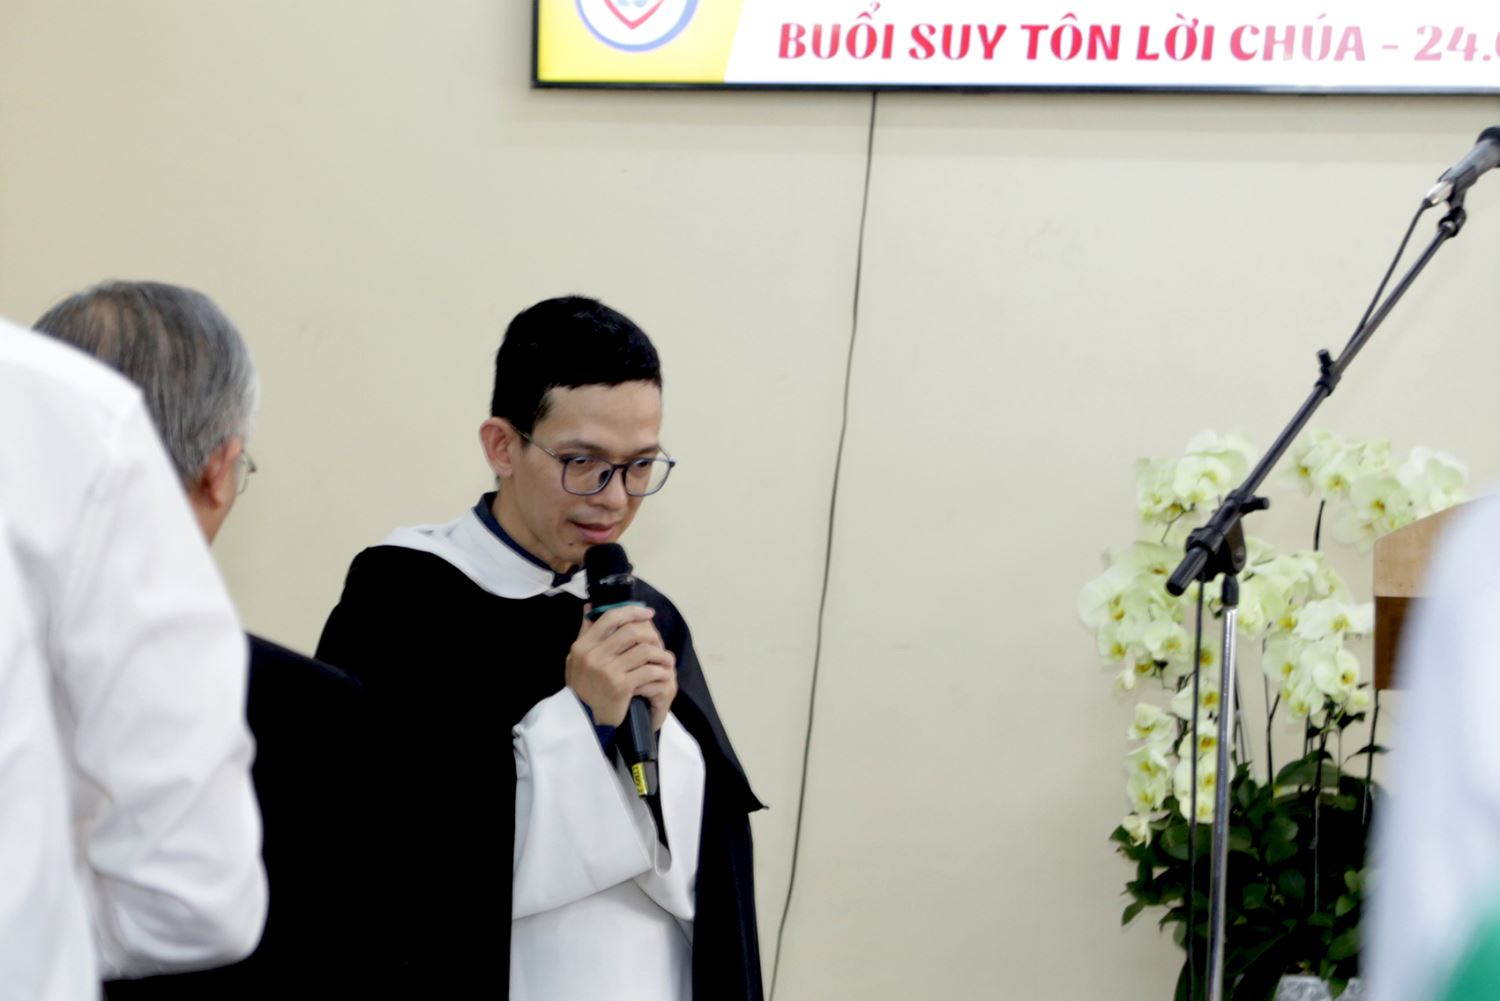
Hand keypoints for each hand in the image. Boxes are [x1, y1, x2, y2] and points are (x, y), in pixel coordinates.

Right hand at [566, 605, 676, 728]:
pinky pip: (648, 670)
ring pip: (644, 650)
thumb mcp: (575, 660)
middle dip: (650, 633)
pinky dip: (660, 670)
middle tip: (658, 640)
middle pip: (631, 631)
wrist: (583, 719)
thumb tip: (590, 608)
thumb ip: (584, 633)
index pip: (610, 618)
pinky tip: (663, 672)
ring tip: (665, 658)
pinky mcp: (621, 686)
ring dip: (660, 653)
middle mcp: (593, 655)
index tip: (648, 613)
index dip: (632, 611)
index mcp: (582, 646)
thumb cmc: (582, 687)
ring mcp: (607, 670)